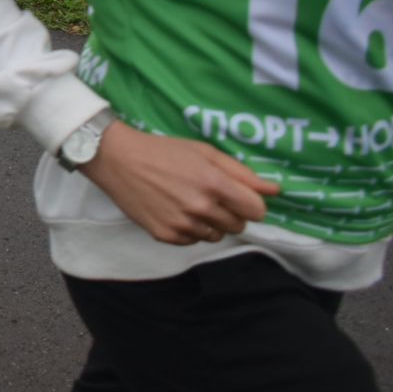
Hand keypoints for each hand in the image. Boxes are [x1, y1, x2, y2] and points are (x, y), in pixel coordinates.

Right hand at [79, 122, 279, 244]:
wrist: (117, 159)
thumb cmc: (163, 151)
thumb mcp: (204, 152)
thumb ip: (242, 173)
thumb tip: (275, 190)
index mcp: (215, 184)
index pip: (257, 211)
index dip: (250, 203)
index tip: (237, 196)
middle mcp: (201, 207)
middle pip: (238, 225)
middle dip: (230, 212)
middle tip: (208, 195)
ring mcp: (183, 224)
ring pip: (216, 236)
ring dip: (210, 223)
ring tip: (189, 202)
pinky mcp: (166, 235)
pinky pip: (193, 241)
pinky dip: (189, 229)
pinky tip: (174, 210)